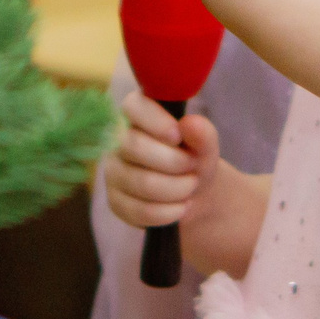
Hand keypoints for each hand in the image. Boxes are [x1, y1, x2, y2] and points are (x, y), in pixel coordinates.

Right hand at [102, 92, 269, 277]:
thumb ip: (203, 133)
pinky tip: (181, 207)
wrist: (193, 193)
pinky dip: (169, 212)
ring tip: (191, 186)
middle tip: (192, 167)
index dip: (155, 121)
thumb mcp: (206, 146)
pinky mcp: (115, 202)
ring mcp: (113, 172)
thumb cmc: (194, 158)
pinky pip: (140, 210)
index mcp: (138, 116)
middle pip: (134, 147)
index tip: (177, 136)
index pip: (132, 106)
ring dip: (177, 189)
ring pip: (141, 182)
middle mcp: (118, 141)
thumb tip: (190, 123)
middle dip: (174, 161)